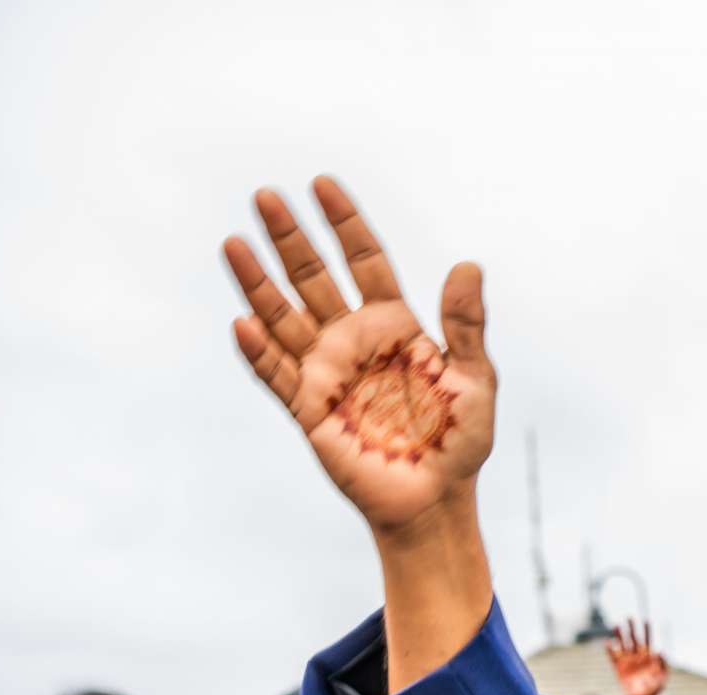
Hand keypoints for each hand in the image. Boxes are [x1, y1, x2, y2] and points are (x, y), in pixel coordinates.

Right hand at [223, 178, 494, 538]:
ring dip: (258, 283)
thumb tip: (468, 265)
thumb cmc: (459, 440)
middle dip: (290, 238)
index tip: (322, 184)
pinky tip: (243, 323)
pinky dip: (258, 352)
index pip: (364, 261)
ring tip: (233, 243)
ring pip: (283, 316)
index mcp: (395, 325)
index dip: (345, 223)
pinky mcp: (308, 409)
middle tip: (265, 196)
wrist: (435, 499)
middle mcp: (354, 340)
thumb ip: (465, 325)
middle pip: (314, 277)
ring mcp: (326, 371)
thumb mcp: (474, 379)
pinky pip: (276, 376)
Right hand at [605, 620, 668, 694]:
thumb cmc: (655, 690)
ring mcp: (626, 661)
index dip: (647, 630)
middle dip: (631, 628)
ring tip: (615, 625)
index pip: (647, 639)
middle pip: (633, 638)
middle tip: (629, 617)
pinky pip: (612, 657)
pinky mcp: (618, 669)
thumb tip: (660, 651)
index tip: (646, 620)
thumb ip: (664, 664)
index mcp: (648, 656)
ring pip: (622, 644)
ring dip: (619, 634)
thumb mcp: (663, 677)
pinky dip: (609, 650)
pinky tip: (607, 643)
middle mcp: (636, 656)